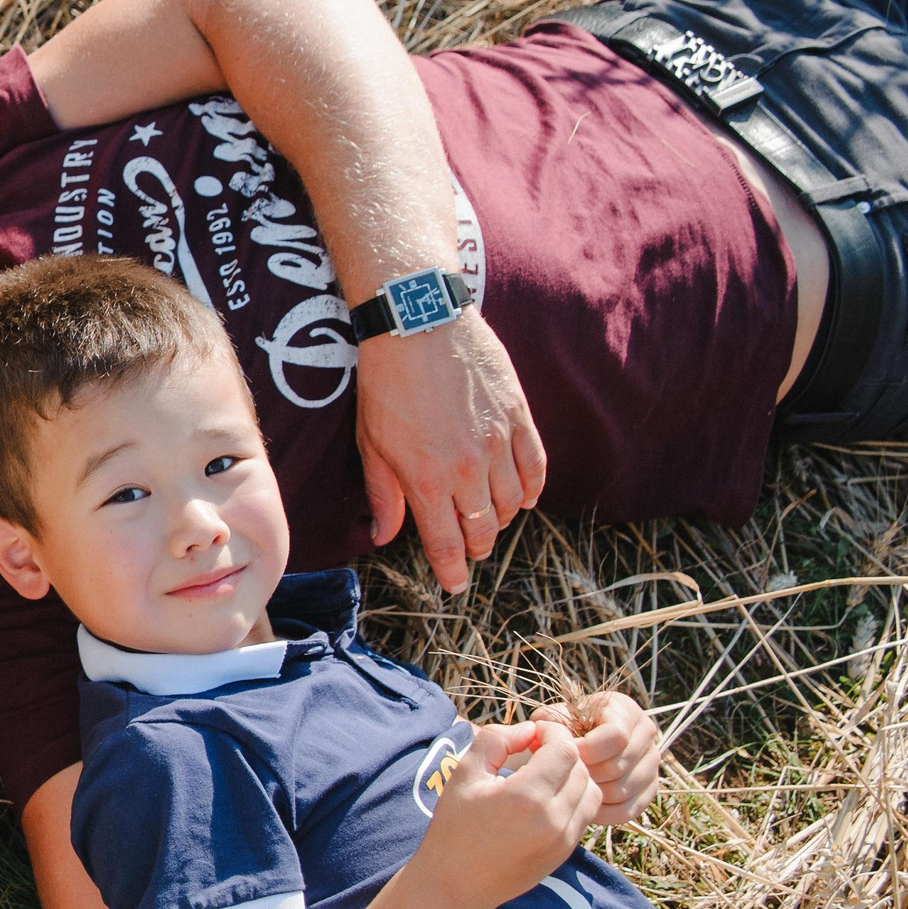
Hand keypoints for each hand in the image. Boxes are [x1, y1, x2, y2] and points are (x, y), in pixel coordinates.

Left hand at [355, 312, 547, 593]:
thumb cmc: (386, 382)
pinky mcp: (520, 417)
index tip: (454, 585)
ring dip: (500, 521)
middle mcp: (466, 467)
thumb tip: (383, 536)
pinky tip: (523, 499)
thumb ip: (382, 493)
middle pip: (482, 529)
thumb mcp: (371, 442)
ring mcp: (499, 442)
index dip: (451, 570)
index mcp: (425, 478)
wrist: (419, 323)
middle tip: (467, 550)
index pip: (446, 543)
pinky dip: (532, 490)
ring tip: (488, 523)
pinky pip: (536, 468)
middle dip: (475, 547)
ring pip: (512, 504)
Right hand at [412, 721, 600, 908]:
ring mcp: (564, 838)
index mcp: (526, 796)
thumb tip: (529, 730)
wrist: (457, 884)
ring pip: (591, 791)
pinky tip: (547, 797)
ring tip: (544, 774)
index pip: (565, 749)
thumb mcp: (464, 773)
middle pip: (582, 768)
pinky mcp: (566, 851)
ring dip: (573, 775)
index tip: (533, 734)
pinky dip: (575, 798)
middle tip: (537, 750)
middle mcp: (553, 819)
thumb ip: (496, 740)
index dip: (553, 733)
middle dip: (562, 752)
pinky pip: (586, 813)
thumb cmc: (454, 825)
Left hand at [538, 690, 665, 827]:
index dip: (587, 749)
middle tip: (564, 776)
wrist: (575, 746)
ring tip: (570, 790)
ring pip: (623, 789)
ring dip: (592, 793)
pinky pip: (628, 809)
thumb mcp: (553, 717)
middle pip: (619, 765)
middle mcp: (647, 734)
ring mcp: (652, 763)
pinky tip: (581, 807)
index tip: (565, 754)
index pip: (616, 736)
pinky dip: (603, 812)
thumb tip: (546, 732)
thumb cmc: (561, 729)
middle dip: (587, 773)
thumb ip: (549, 721)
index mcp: (627, 710)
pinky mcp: (649, 789)